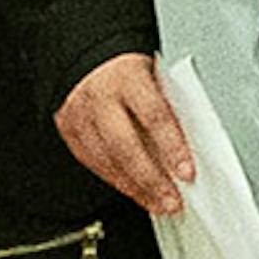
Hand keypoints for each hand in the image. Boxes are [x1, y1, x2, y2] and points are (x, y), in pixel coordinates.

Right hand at [62, 48, 197, 214]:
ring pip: (106, 161)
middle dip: (151, 180)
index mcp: (128, 77)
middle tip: (172, 201)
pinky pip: (92, 162)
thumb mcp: (153, 77)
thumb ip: (168, 107)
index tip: (187, 172)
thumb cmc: (127, 68)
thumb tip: (190, 146)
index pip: (154, 116)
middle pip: (125, 146)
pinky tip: (134, 191)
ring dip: (135, 189)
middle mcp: (100, 97)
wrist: (87, 54)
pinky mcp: (68, 129)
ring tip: (158, 204)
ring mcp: (80, 114)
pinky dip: (115, 180)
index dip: (172, 147)